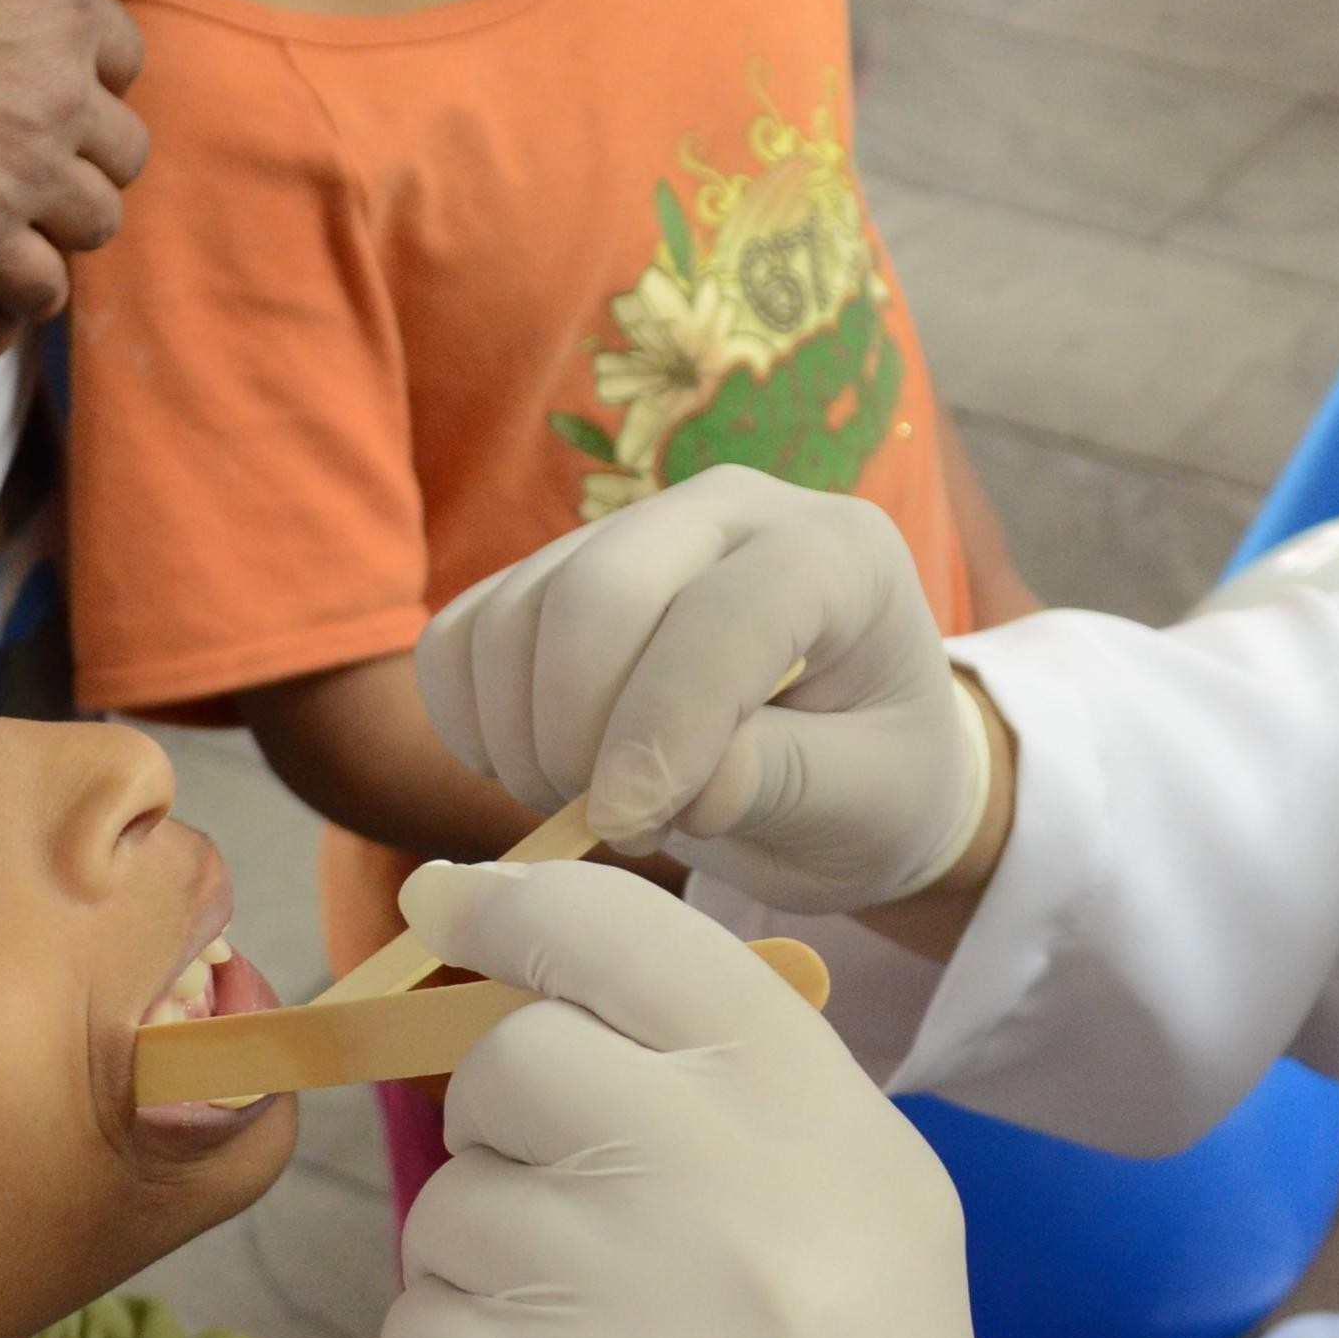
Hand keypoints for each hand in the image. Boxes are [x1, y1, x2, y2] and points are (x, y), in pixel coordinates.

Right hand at [0, 0, 148, 323]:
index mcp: (58, 5)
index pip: (124, 59)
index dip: (88, 76)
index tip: (44, 89)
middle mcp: (60, 89)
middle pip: (123, 149)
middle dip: (87, 157)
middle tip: (34, 162)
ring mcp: (23, 168)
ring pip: (97, 221)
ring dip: (65, 225)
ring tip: (21, 221)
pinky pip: (43, 284)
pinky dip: (28, 286)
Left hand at [378, 860, 1050, 1337]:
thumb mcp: (860, 1225)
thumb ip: (718, 1091)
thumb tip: (509, 960)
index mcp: (820, 1125)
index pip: (628, 936)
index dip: (518, 910)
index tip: (454, 910)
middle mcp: (718, 1189)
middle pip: (509, 1059)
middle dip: (515, 1133)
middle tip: (592, 1240)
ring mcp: (602, 1310)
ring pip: (448, 1208)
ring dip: (491, 1276)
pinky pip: (414, 1332)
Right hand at [416, 472, 994, 914]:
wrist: (845, 762)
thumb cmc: (876, 782)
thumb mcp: (869, 803)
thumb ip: (783, 783)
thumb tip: (676, 784)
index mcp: (836, 554)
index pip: (724, 615)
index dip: (664, 727)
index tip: (632, 826)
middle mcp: (730, 511)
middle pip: (597, 590)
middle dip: (579, 731)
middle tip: (616, 824)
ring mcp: (632, 532)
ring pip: (515, 615)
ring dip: (523, 739)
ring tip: (590, 808)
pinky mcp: (553, 575)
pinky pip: (462, 635)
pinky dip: (469, 721)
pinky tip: (538, 773)